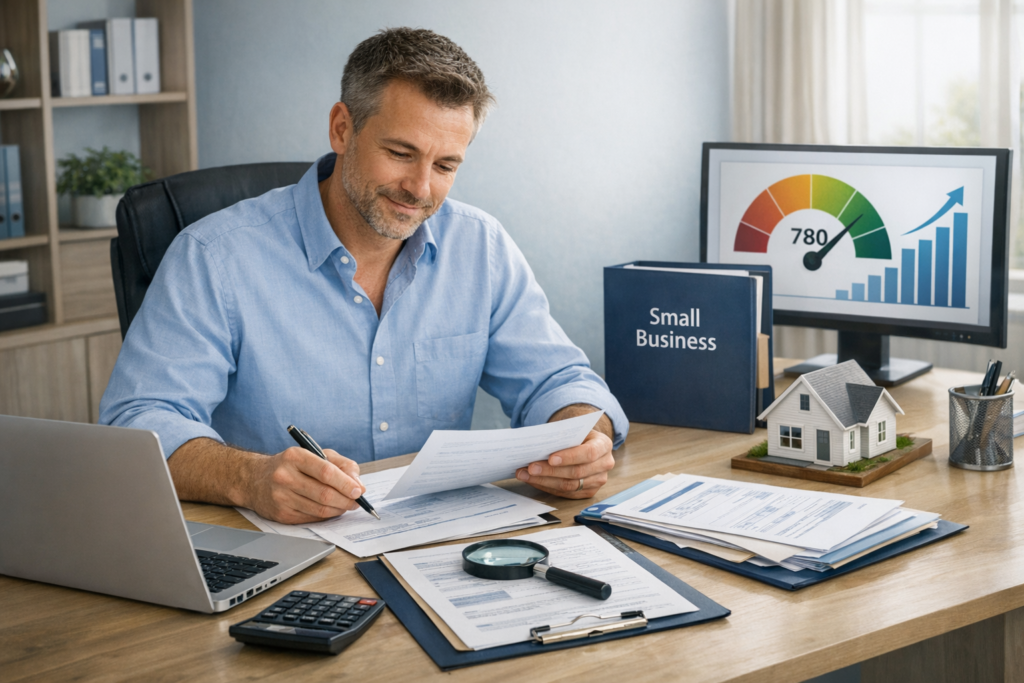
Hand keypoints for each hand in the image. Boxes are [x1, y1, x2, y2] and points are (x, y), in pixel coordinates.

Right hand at [247, 446, 364, 523]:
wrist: (255, 479)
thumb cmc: (291, 465)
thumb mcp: (316, 454)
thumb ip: (341, 465)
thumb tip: (358, 484)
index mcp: (295, 456)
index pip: (325, 472)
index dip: (345, 483)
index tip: (358, 491)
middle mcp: (285, 476)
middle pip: (324, 494)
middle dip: (346, 500)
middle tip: (356, 502)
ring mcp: (281, 497)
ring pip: (319, 509)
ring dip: (338, 510)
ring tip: (346, 505)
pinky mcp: (280, 514)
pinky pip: (311, 519)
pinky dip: (325, 516)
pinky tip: (330, 510)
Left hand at [515, 429, 614, 497]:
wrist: (585, 444)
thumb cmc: (577, 435)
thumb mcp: (573, 430)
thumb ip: (560, 436)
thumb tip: (536, 444)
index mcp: (603, 445)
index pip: (589, 453)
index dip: (569, 457)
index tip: (550, 458)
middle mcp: (605, 464)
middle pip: (577, 472)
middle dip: (551, 471)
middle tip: (530, 468)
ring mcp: (598, 480)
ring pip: (570, 486)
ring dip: (544, 481)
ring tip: (525, 474)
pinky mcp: (589, 491)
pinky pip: (566, 493)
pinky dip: (547, 487)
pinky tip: (533, 481)